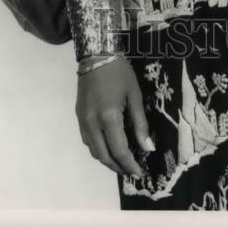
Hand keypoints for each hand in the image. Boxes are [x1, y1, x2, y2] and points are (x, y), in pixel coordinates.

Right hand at [76, 56, 153, 175]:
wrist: (96, 54)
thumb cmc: (120, 72)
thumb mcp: (135, 95)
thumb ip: (140, 123)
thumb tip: (148, 147)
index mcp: (108, 118)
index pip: (119, 150)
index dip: (130, 165)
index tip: (140, 173)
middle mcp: (92, 123)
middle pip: (104, 156)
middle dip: (118, 167)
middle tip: (132, 171)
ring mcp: (82, 120)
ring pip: (93, 150)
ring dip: (107, 160)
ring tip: (122, 162)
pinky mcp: (78, 116)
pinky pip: (87, 140)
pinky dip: (98, 149)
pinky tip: (108, 147)